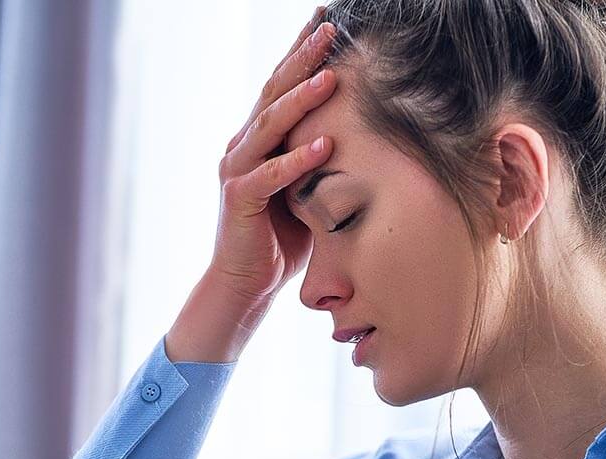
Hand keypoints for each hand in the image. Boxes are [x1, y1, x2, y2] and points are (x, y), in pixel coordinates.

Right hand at [208, 6, 337, 303]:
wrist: (244, 285)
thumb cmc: (282, 239)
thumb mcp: (307, 190)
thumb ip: (322, 161)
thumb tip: (368, 138)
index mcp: (258, 139)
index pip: (281, 86)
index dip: (302, 53)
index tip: (327, 22)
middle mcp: (243, 146)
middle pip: (273, 93)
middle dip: (303, 59)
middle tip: (330, 30)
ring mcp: (237, 170)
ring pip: (269, 125)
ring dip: (301, 100)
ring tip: (331, 77)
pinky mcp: (238, 199)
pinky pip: (270, 175)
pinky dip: (297, 160)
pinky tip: (324, 145)